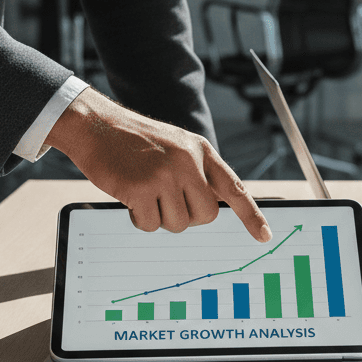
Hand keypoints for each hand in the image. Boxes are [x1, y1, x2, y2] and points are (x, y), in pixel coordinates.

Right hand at [46, 88, 271, 240]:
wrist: (97, 125)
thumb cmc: (135, 141)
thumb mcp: (177, 145)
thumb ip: (198, 171)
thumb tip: (211, 208)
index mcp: (201, 151)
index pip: (233, 188)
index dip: (251, 215)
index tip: (264, 236)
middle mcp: (188, 162)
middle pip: (205, 216)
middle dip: (187, 216)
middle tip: (166, 200)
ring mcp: (165, 175)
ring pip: (178, 225)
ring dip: (160, 218)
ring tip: (145, 192)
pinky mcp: (141, 189)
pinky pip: (150, 225)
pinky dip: (140, 219)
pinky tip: (131, 198)